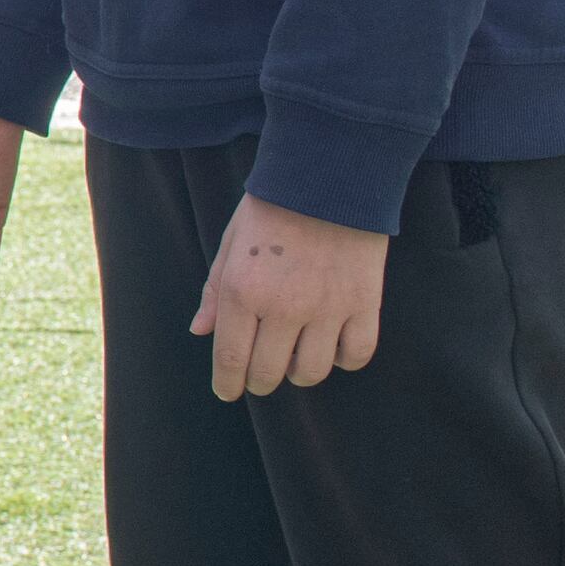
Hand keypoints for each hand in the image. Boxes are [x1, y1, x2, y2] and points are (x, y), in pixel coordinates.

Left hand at [191, 193, 385, 400]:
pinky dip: (342, 358)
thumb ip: (215, 291)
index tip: (227, 391)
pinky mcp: (364, 303)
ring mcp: (326, 308)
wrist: (332, 175)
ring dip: (299, 372)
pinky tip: (333, 345)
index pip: (230, 358)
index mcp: (242, 290)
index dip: (227, 383)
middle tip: (261, 372)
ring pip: (310, 372)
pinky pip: (355, 355)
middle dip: (259, 380)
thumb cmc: (274, 207)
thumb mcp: (231, 243)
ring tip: (296, 356)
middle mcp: (283, 306)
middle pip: (268, 374)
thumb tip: (200, 332)